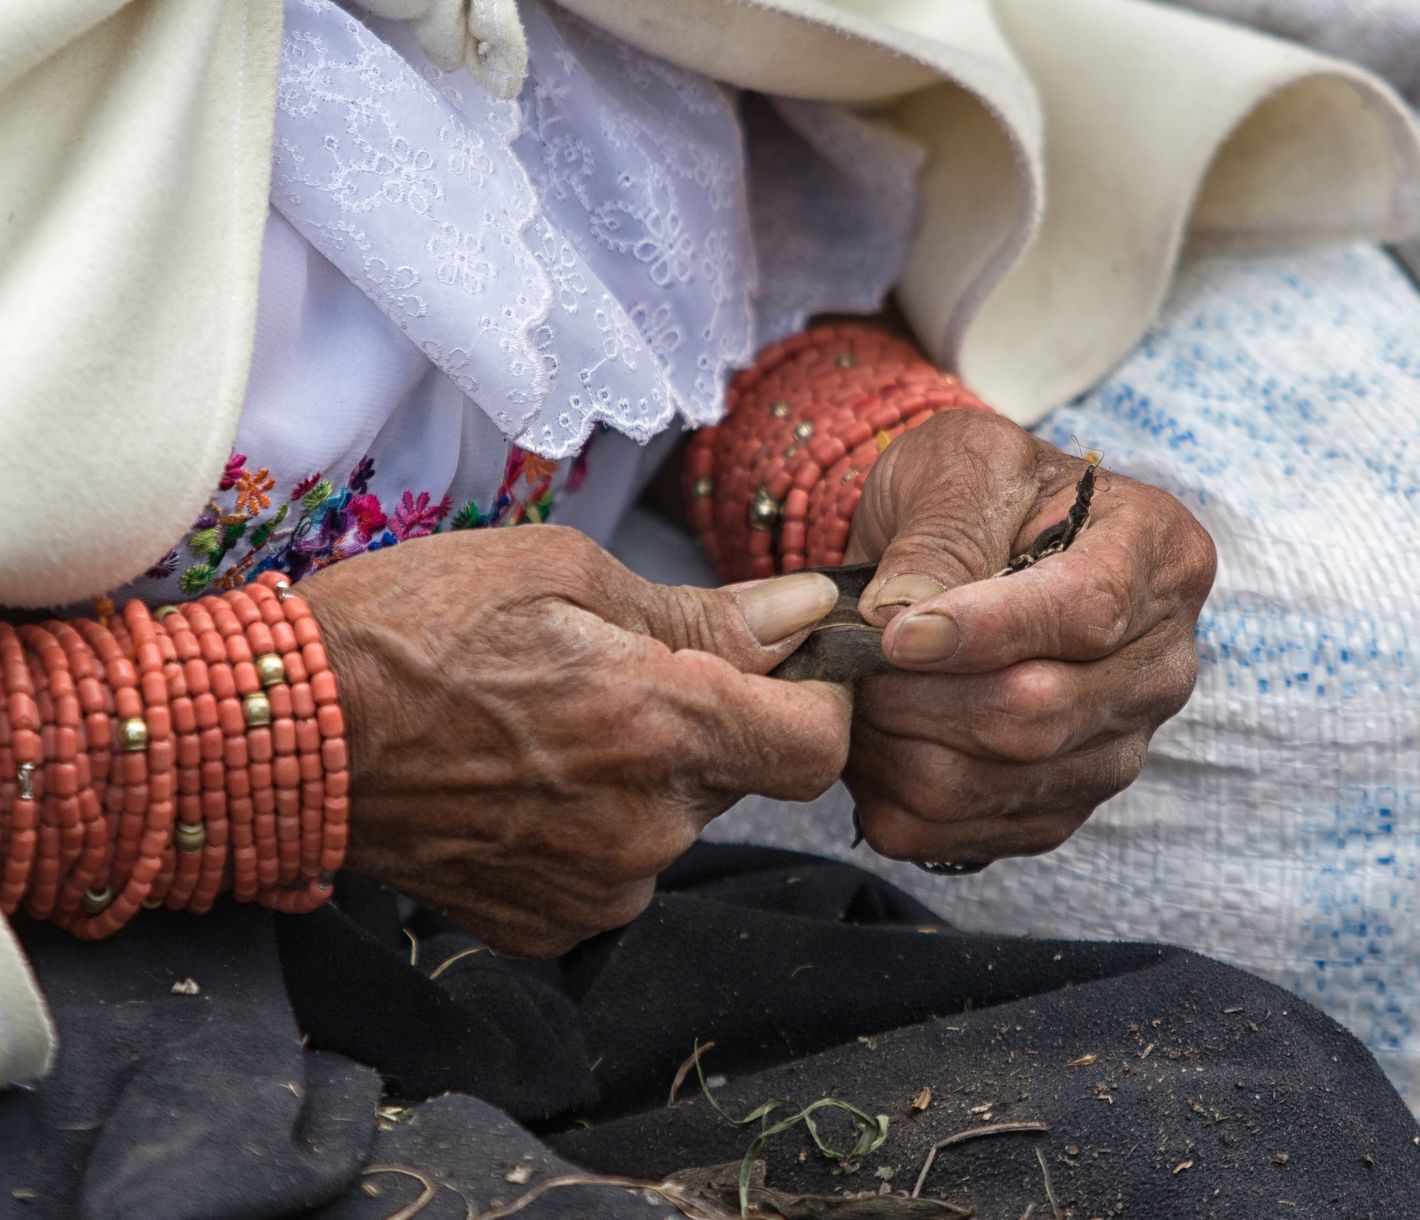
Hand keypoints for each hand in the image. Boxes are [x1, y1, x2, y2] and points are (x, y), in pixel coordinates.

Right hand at [300, 526, 850, 955]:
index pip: (818, 746)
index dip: (818, 702)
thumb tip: (800, 615)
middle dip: (712, 722)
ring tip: (556, 725)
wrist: (285, 736)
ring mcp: (596, 888)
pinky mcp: (549, 925)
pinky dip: (599, 824)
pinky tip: (529, 781)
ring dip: (650, 774)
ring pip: (677, 822)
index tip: (784, 668)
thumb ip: (699, 610)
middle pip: (742, 778)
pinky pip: (618, 868)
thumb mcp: (560, 573)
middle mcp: (643, 826)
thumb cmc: (412, 629)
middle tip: (623, 671)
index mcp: (658, 725)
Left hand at [843, 409, 1215, 865]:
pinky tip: (873, 741)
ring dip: (894, 746)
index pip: (1086, 614)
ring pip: (992, 782)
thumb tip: (902, 615)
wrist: (966, 543)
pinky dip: (892, 795)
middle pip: (1038, 714)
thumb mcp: (958, 464)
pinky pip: (964, 834)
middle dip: (918, 694)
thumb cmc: (973, 492)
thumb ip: (940, 529)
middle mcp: (1161, 664)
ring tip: (854, 694)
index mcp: (1158, 555)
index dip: (980, 631)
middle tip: (851, 662)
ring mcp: (1118, 746)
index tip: (894, 630)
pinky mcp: (1060, 806)